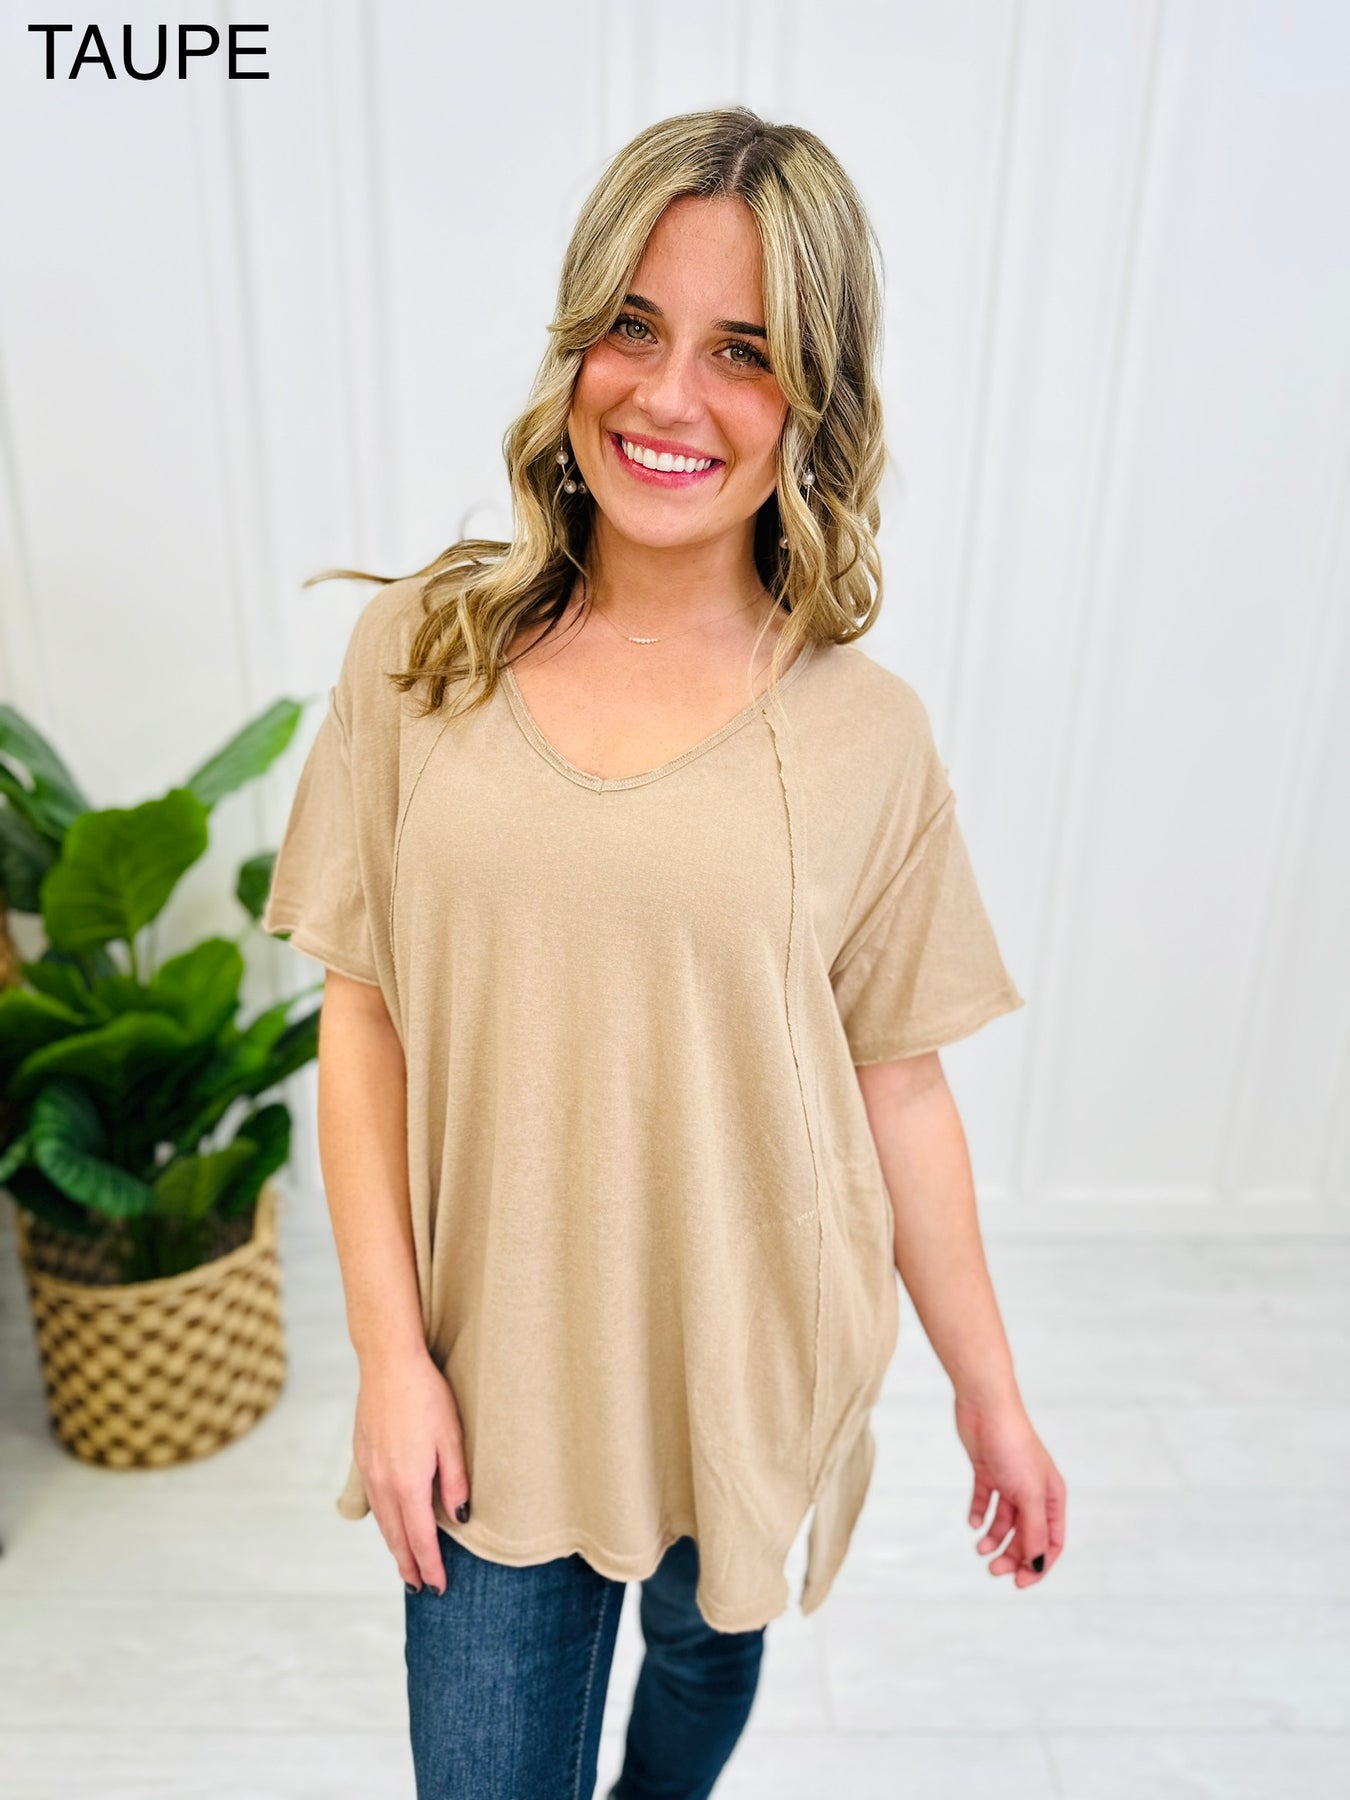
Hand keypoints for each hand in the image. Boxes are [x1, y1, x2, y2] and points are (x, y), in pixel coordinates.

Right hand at [353, 1347, 469, 1594]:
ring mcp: (369, 1471)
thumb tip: (460, 1517)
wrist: (387, 1363)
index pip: (422, 1538)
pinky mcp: (362, 1457)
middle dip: (410, 1566)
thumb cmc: (426, 1396)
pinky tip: (390, 1524)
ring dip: (394, 1547)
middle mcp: (384, 1483)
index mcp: (409, 1483)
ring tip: (406, 1566)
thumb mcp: (452, 1437)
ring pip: (382, 1522)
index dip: (431, 1565)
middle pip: (397, 1537)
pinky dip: (383, 1522)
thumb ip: (455, 1481)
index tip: (440, 1587)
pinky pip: (374, 1502)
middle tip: (421, 1589)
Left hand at [953, 1391, 1065, 1586]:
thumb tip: (1037, 1565)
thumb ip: (1034, 1532)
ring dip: (995, 1538)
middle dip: (1013, 1555)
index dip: (1039, 1565)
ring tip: (980, 1547)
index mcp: (1052, 1496)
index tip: (1019, 1582)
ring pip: (1005, 1522)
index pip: (1052, 1541)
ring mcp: (1010, 1481)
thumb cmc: (1013, 1446)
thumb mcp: (1029, 1495)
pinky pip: (985, 1501)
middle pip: (1027, 1535)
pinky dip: (979, 1514)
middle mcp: (1034, 1491)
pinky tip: (973, 1522)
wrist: (985, 1407)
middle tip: (993, 1567)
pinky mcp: (987, 1471)